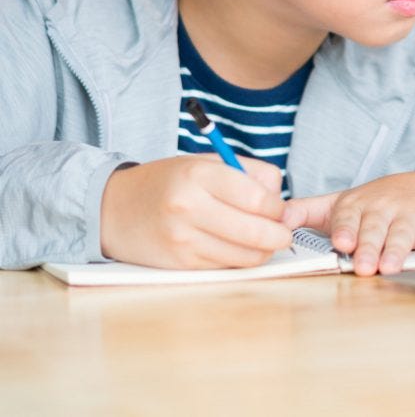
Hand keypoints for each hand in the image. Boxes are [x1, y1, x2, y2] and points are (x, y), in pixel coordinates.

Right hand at [100, 154, 292, 268]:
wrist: (113, 209)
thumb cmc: (170, 182)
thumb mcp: (207, 163)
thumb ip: (251, 174)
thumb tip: (283, 203)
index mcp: (199, 174)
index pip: (259, 198)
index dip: (278, 209)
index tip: (280, 210)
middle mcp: (189, 207)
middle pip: (257, 232)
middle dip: (280, 235)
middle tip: (283, 233)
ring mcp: (183, 239)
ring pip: (246, 256)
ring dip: (263, 251)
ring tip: (261, 240)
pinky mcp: (180, 264)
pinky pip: (227, 267)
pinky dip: (239, 260)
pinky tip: (236, 248)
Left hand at [282, 165, 414, 276]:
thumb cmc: (382, 202)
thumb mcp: (343, 202)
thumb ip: (306, 212)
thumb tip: (272, 222)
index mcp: (358, 205)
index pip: (348, 216)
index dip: (345, 229)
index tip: (340, 242)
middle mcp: (384, 209)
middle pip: (375, 228)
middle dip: (369, 246)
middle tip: (364, 266)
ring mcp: (412, 216)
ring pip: (403, 233)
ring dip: (398, 250)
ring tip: (391, 267)